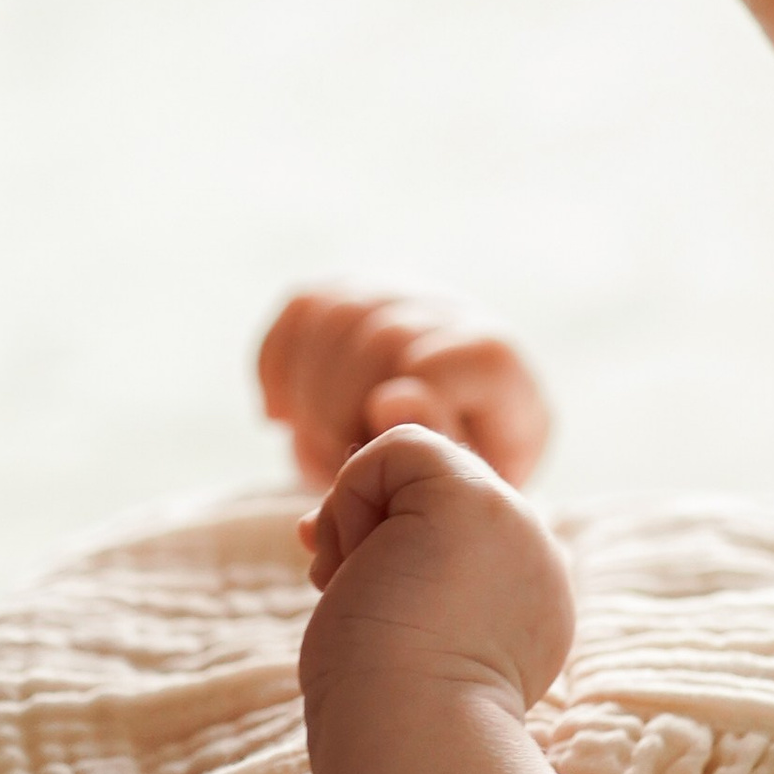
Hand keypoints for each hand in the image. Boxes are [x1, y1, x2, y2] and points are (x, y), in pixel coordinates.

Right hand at [259, 282, 550, 488]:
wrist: (428, 455)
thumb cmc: (449, 478)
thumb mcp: (456, 482)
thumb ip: (433, 444)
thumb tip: (390, 398)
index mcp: (495, 360)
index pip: (437, 365)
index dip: (396, 418)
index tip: (378, 462)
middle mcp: (453, 313)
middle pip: (380, 338)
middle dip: (341, 414)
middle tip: (337, 466)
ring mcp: (401, 294)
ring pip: (335, 316)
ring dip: (308, 395)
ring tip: (317, 445)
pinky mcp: (351, 292)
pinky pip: (302, 310)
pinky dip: (279, 368)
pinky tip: (282, 417)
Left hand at [298, 428, 575, 721]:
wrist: (409, 740)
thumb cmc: (389, 717)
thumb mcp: (409, 643)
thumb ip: (402, 584)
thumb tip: (320, 524)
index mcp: (532, 603)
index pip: (451, 538)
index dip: (389, 554)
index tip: (357, 597)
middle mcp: (536, 556)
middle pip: (433, 499)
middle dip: (371, 536)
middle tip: (345, 594)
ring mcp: (514, 521)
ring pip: (415, 471)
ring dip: (358, 524)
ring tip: (354, 588)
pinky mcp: (473, 495)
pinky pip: (396, 446)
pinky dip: (350, 496)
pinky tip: (353, 563)